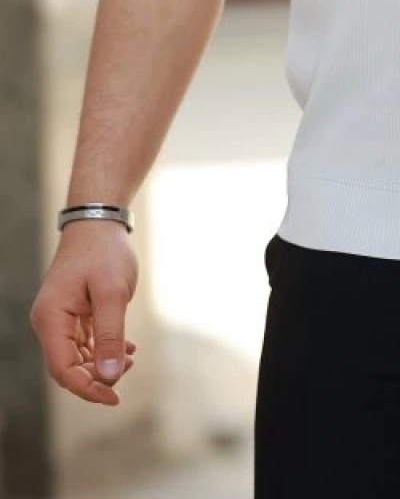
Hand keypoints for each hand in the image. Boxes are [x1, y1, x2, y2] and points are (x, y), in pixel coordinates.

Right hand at [30, 223, 138, 404]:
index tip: (115, 398)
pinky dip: (102, 349)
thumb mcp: (113, 293)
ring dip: (101, 364)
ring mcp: (59, 318)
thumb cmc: (104, 252)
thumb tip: (111, 377)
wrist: (99, 221)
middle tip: (129, 369)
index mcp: (51, 319)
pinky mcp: (71, 313)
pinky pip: (83, 342)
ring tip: (131, 357)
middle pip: (67, 367)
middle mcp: (49, 322)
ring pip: (76, 357)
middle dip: (96, 377)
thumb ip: (111, 336)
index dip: (88, 389)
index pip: (63, 370)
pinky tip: (127, 349)